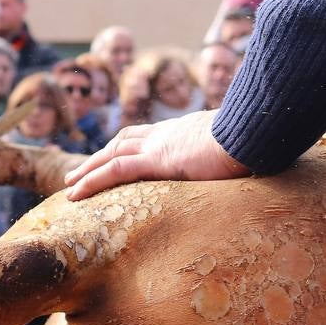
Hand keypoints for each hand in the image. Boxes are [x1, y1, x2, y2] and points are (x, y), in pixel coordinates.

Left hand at [64, 110, 249, 200]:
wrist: (255, 132)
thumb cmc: (255, 142)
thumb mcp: (238, 148)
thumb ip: (229, 156)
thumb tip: (243, 165)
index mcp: (183, 131)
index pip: (147, 136)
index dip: (127, 146)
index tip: (114, 156)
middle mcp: (165, 134)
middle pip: (122, 143)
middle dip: (100, 156)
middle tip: (80, 172)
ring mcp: (159, 146)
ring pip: (111, 156)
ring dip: (87, 170)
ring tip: (70, 186)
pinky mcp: (158, 161)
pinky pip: (115, 171)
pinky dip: (92, 180)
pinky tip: (75, 193)